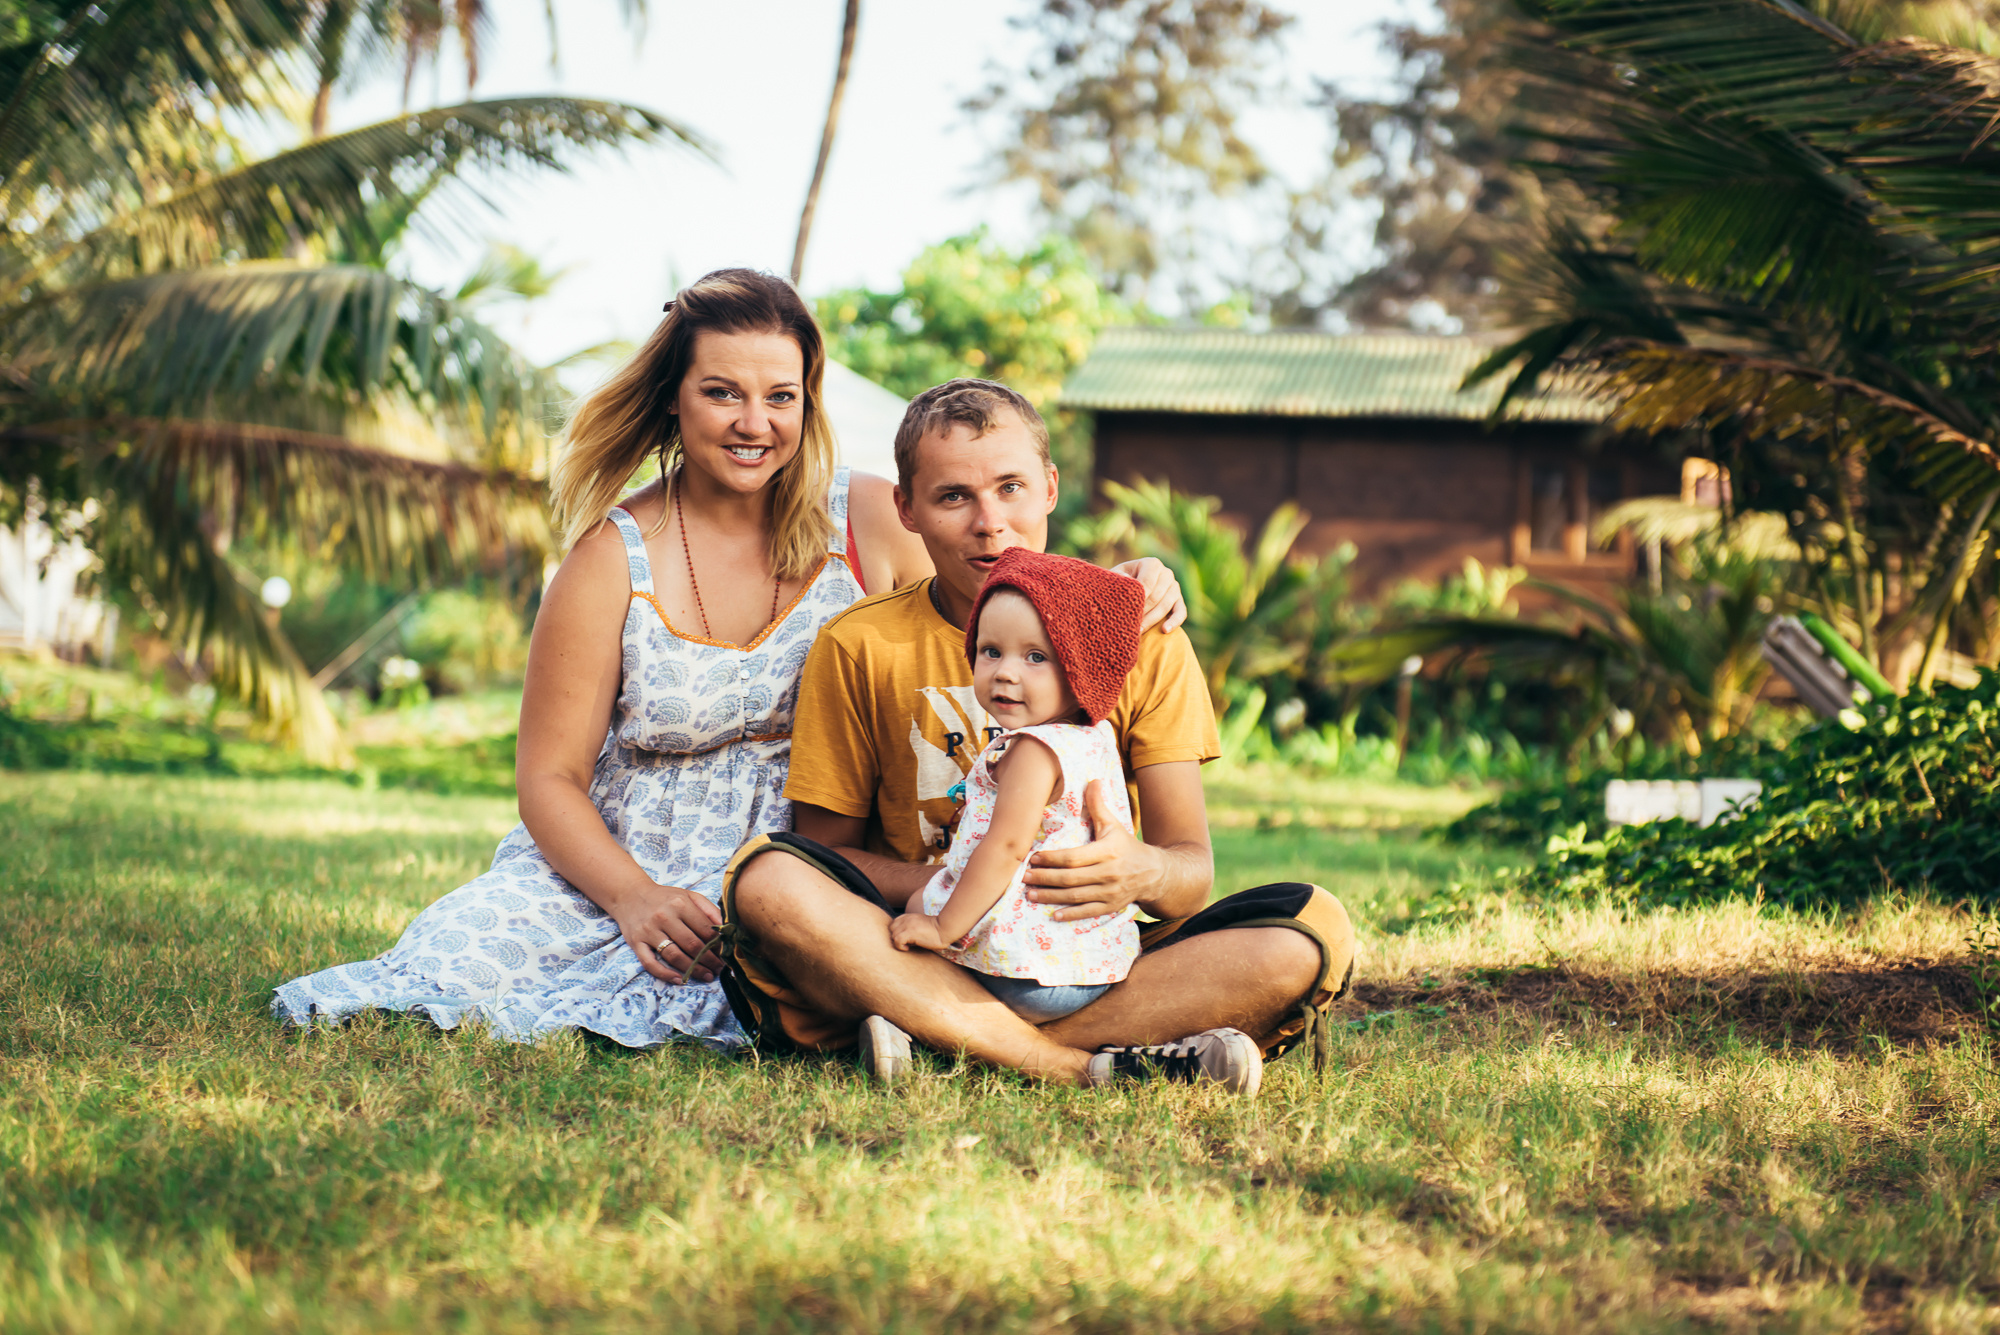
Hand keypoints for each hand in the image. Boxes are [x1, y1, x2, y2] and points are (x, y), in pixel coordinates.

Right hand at [616, 884, 723, 983]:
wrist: (630, 895)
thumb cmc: (665, 898)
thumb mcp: (689, 896)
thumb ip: (709, 909)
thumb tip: (727, 928)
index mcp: (680, 904)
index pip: (705, 929)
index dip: (718, 945)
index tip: (726, 954)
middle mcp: (664, 917)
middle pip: (692, 945)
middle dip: (710, 960)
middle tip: (719, 969)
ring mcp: (649, 931)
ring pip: (674, 956)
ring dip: (693, 969)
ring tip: (706, 975)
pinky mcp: (636, 943)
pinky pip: (650, 963)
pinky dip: (665, 974)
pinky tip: (679, 979)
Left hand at [890, 912, 947, 952]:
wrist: (945, 929)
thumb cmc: (936, 930)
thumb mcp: (921, 924)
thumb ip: (912, 926)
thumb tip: (904, 938)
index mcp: (909, 916)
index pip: (894, 923)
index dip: (897, 932)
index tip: (905, 938)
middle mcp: (907, 919)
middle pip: (891, 929)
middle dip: (896, 937)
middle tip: (905, 943)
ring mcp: (907, 925)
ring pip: (893, 935)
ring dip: (899, 943)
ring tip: (908, 945)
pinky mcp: (910, 933)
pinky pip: (897, 940)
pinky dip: (900, 946)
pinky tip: (908, 948)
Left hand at [1024, 779, 1163, 920]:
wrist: (1154, 873)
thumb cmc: (1127, 846)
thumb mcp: (1114, 825)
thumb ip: (1098, 805)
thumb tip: (1092, 780)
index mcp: (1107, 852)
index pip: (1074, 857)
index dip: (1051, 859)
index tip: (1033, 858)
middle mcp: (1109, 873)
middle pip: (1070, 878)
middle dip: (1045, 878)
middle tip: (1025, 877)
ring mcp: (1110, 892)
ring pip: (1075, 896)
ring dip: (1051, 896)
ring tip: (1030, 894)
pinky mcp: (1111, 907)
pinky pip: (1088, 912)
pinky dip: (1070, 915)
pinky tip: (1053, 914)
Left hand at [1113, 557, 1187, 634]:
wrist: (1129, 588)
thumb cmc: (1122, 582)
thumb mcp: (1117, 576)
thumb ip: (1120, 578)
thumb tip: (1128, 581)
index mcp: (1152, 564)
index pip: (1147, 583)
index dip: (1138, 598)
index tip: (1127, 611)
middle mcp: (1166, 573)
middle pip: (1156, 596)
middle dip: (1143, 612)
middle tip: (1130, 625)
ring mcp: (1175, 587)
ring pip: (1166, 606)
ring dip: (1151, 620)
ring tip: (1138, 631)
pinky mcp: (1179, 601)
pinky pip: (1181, 612)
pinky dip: (1174, 622)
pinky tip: (1165, 630)